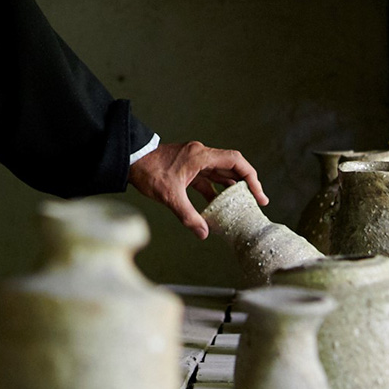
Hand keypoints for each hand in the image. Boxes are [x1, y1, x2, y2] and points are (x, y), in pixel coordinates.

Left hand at [129, 140, 264, 238]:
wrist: (130, 160)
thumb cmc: (149, 172)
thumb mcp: (169, 196)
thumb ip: (188, 215)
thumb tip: (203, 233)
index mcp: (200, 156)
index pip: (235, 161)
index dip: (250, 177)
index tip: (258, 193)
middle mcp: (201, 155)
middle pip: (232, 167)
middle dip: (246, 184)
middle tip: (258, 201)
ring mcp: (194, 161)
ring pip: (221, 173)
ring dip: (232, 187)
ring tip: (243, 205)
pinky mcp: (187, 168)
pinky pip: (208, 178)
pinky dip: (215, 191)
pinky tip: (218, 206)